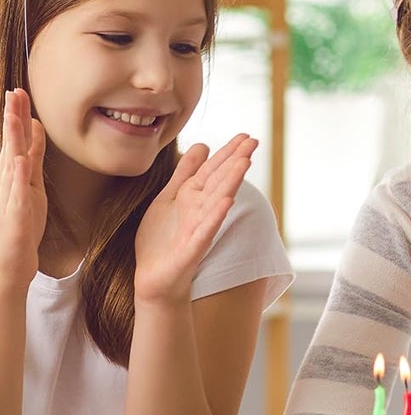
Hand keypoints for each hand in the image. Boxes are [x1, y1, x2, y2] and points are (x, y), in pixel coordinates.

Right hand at [0, 89, 46, 292]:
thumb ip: (34, 154)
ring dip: (12, 141)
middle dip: (12, 119)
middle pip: (11, 145)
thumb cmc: (21, 221)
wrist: (10, 262)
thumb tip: (36, 126)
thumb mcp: (32, 181)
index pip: (16, 140)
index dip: (17, 116)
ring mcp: (10, 198)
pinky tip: (22, 161)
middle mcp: (8, 182)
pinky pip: (18, 194)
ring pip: (11, 164)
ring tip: (13, 118)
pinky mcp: (15, 217)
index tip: (18, 91)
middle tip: (14, 92)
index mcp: (14, 173)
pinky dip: (19, 177)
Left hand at [133, 134, 255, 305]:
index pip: (213, 170)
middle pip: (220, 180)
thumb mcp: (168, 198)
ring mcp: (198, 228)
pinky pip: (206, 229)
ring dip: (231, 181)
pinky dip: (216, 215)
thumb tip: (202, 145)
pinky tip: (226, 201)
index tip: (245, 135)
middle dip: (235, 160)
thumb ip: (184, 173)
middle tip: (253, 141)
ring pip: (217, 200)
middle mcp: (200, 209)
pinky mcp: (192, 248)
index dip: (228, 152)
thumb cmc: (161, 240)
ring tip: (244, 162)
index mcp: (192, 196)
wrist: (153, 278)